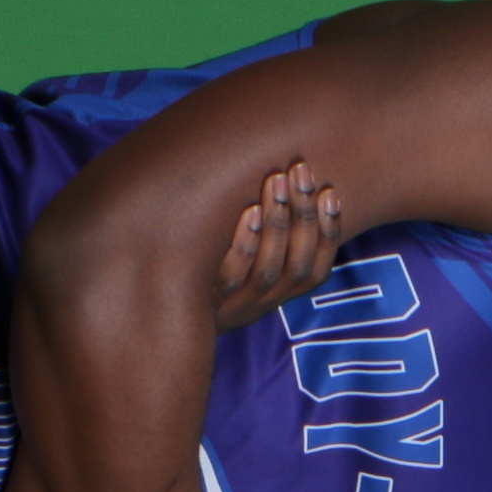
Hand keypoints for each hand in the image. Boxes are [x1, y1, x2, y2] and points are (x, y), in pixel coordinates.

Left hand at [209, 158, 345, 333]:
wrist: (161, 322)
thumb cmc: (207, 277)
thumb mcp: (243, 265)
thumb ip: (266, 235)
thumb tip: (287, 183)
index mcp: (278, 295)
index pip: (317, 270)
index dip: (330, 232)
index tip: (330, 191)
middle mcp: (262, 303)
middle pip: (296, 265)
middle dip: (304, 215)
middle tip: (301, 170)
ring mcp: (233, 305)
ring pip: (267, 269)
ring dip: (277, 223)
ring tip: (277, 180)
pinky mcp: (204, 300)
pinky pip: (231, 274)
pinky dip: (245, 243)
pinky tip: (249, 211)